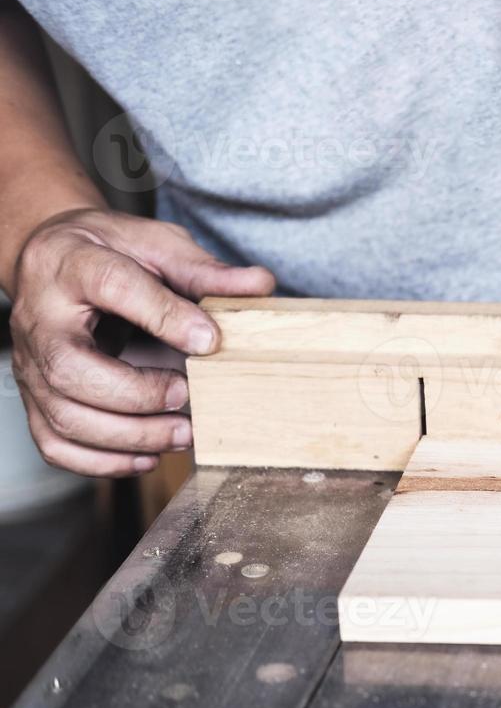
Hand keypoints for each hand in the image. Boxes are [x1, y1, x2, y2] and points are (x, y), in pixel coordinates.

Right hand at [9, 208, 273, 475]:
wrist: (55, 264)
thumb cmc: (110, 253)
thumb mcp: (156, 246)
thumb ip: (204, 270)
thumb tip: (260, 284)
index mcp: (72, 264)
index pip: (112, 286)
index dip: (163, 315)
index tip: (210, 341)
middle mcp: (41, 320)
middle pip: (70, 369)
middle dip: (137, 395)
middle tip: (187, 396)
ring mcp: (31, 364)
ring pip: (64, 417)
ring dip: (129, 437)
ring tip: (183, 433)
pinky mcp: (35, 398)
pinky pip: (55, 444)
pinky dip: (102, 462)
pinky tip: (148, 456)